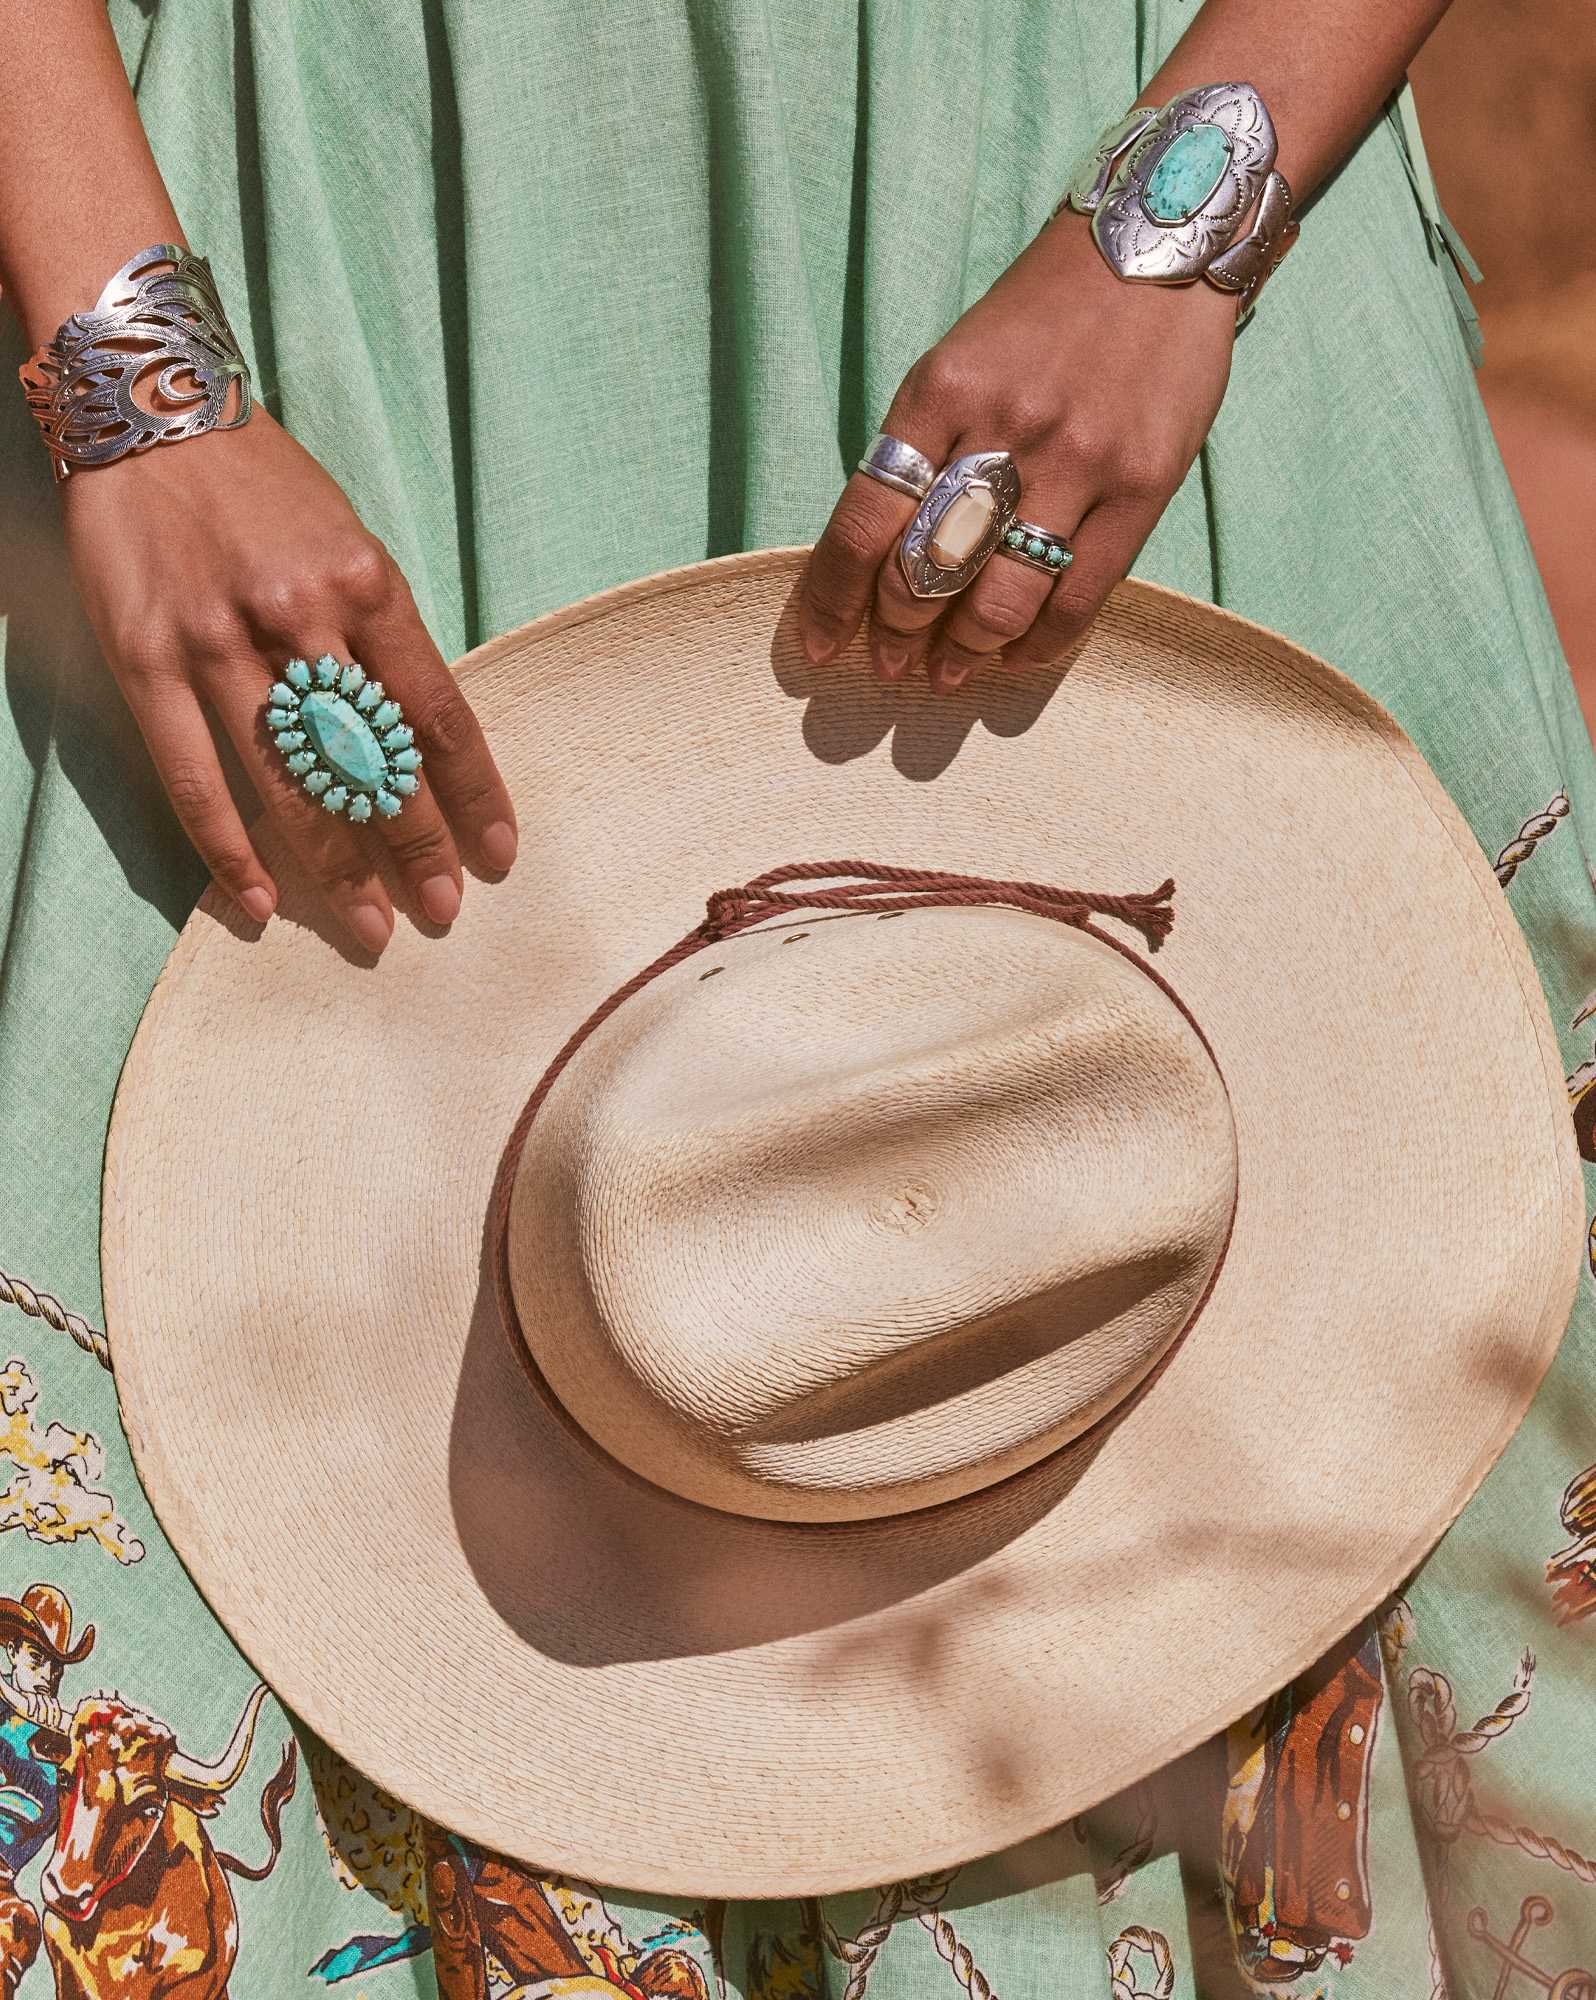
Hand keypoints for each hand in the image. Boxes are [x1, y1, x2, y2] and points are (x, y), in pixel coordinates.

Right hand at [59, 407, 517, 953]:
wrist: (152, 414)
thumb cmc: (266, 488)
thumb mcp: (351, 544)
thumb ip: (383, 636)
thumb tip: (420, 739)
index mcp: (366, 585)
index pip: (437, 715)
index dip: (474, 794)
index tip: (500, 854)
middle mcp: (300, 618)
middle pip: (373, 762)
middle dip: (415, 847)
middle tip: (445, 911)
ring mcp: (219, 643)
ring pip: (291, 783)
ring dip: (336, 869)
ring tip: (373, 929)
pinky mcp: (146, 660)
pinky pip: (194, 777)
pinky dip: (226, 850)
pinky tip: (258, 903)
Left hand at [798, 209, 1237, 692]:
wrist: (1158, 245)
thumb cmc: (1043, 316)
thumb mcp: (958, 361)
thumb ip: (921, 449)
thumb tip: (881, 560)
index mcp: (940, 391)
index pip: (865, 520)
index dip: (833, 599)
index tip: (819, 648)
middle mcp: (1006, 427)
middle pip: (928, 569)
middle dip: (898, 632)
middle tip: (892, 662)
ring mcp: (1078, 459)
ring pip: (1001, 597)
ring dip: (966, 650)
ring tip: (952, 671)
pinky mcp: (1142, 485)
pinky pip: (1080, 596)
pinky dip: (1040, 642)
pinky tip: (1017, 656)